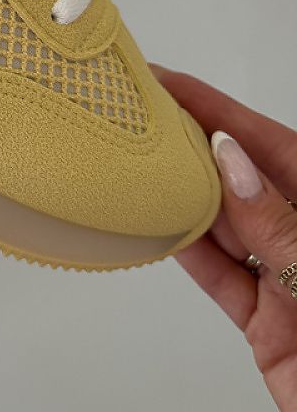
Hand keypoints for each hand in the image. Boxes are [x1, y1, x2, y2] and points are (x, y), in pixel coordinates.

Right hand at [154, 66, 296, 411]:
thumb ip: (280, 223)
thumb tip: (228, 160)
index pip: (274, 145)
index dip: (220, 111)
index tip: (169, 84)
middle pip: (245, 179)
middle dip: (193, 145)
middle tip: (136, 114)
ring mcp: (292, 281)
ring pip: (227, 226)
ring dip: (181, 194)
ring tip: (131, 158)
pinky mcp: (269, 326)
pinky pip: (221, 277)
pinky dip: (186, 250)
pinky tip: (153, 222)